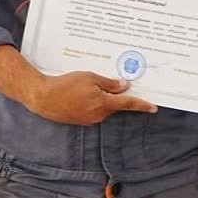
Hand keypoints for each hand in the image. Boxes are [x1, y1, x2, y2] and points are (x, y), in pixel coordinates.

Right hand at [29, 71, 156, 124]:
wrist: (44, 98)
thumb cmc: (66, 85)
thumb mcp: (90, 78)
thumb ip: (109, 83)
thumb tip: (125, 86)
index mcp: (103, 103)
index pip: (127, 104)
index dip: (142, 105)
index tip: (153, 107)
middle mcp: (99, 115)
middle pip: (115, 104)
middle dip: (116, 94)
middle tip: (115, 81)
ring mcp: (90, 119)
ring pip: (104, 106)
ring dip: (103, 96)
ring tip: (89, 84)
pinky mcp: (81, 120)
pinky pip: (94, 109)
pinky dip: (94, 101)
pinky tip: (83, 92)